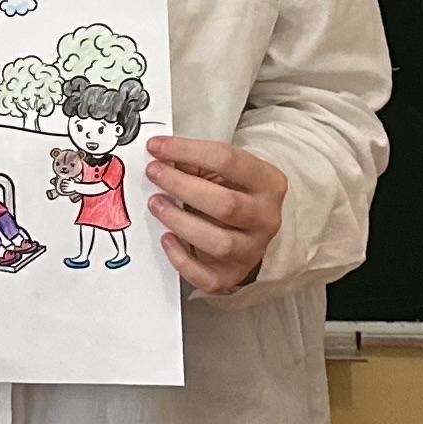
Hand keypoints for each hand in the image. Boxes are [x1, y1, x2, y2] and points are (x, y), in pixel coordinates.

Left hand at [147, 137, 287, 294]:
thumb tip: (158, 154)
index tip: (156, 147)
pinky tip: (167, 238)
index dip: (187, 151)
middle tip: (154, 174)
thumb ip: (193, 162)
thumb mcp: (220, 171)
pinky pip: (206, 276)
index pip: (228, 161)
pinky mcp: (232, 275)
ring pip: (219, 243)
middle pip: (225, 205)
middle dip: (182, 186)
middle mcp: (266, 218)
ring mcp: (252, 250)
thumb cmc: (230, 192)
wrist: (249, 229)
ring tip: (156, 204)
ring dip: (180, 221)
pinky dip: (181, 259)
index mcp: (268, 183)